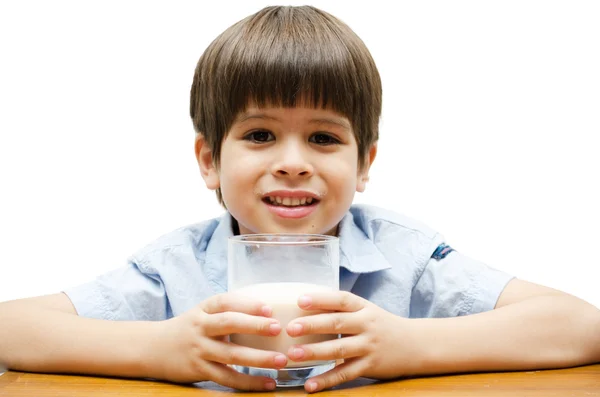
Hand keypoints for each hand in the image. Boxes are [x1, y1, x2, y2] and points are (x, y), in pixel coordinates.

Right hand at [151, 293, 287, 390]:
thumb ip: (227, 311)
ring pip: (231, 355)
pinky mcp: (199, 370)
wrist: (152, 348)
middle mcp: (200, 327)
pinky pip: (227, 378)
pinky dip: (248, 382)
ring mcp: (199, 350)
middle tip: (278, 328)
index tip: (269, 309)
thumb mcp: (202, 313)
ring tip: (281, 360)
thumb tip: (268, 312)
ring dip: (258, 358)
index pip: (226, 301)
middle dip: (255, 325)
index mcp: (204, 309)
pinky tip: (267, 383)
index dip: (248, 304)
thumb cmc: (188, 328)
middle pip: (229, 323)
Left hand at [285, 291, 414, 392]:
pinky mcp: (370, 366)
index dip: (321, 299)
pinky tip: (311, 385)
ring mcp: (369, 346)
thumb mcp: (366, 311)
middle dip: (312, 325)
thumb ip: (342, 310)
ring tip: (293, 354)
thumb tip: (305, 304)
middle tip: (290, 328)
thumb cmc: (381, 325)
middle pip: (337, 324)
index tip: (300, 300)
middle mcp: (367, 325)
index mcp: (363, 308)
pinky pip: (346, 374)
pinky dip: (327, 380)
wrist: (416, 345)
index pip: (341, 300)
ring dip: (315, 352)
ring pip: (339, 349)